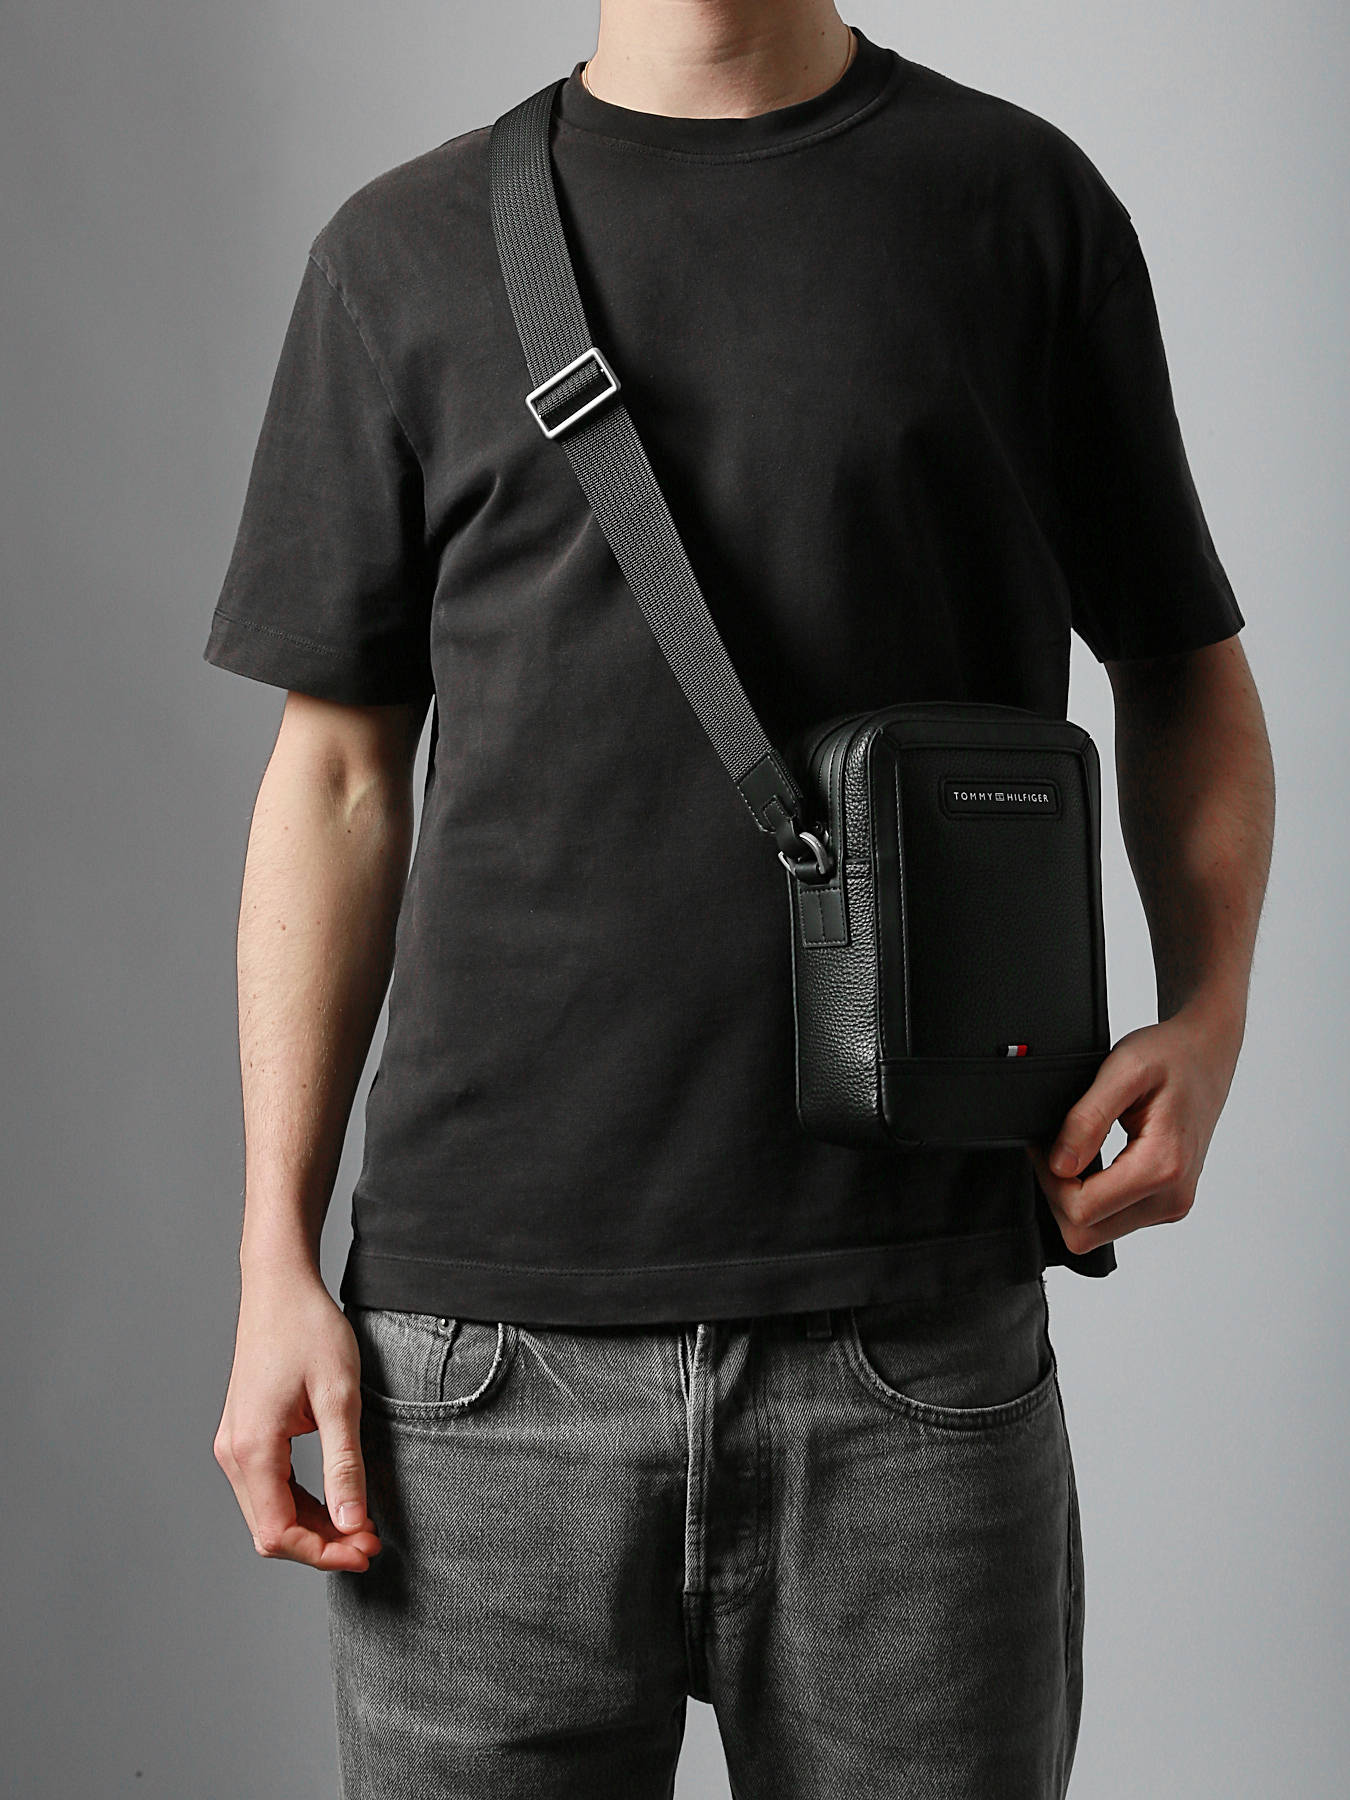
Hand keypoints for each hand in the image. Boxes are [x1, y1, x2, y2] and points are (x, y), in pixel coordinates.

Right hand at [213, 1263, 382, 1571]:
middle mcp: (232, 1453)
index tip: (367, 1551)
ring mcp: (234, 1444)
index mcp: (252, 1448)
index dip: (324, 1553)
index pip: (278, 1533)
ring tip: (360, 1526)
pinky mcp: (244, 1435)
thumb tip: (352, 1525)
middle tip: (371, 1544)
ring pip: (268, 1512)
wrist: (280, 1285)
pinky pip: (269, 1488)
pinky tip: (336, 1501)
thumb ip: (344, 1465)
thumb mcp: (339, 1397)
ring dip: (312, 1527)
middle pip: (269, 1531)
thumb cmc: (309, 1329)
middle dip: (320, 1546)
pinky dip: (300, 1504)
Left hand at [1027, 1005, 1241, 1256]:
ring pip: (1096, 1231)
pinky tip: (1092, 1159)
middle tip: (1055, 1147)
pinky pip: (1113, 1219)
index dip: (1050, 1180)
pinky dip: (1092, 1195)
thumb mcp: (1123, 1070)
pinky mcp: (1166, 1203)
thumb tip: (1060, 1165)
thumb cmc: (1172, 1056)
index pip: (1083, 1210)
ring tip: (1075, 1148)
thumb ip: (1088, 1120)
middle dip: (1058, 1194)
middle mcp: (1173, 1196)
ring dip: (1074, 1195)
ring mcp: (1172, 1204)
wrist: (1206, 1054)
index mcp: (1164, 1166)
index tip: (1045, 1144)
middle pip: (1086, 1232)